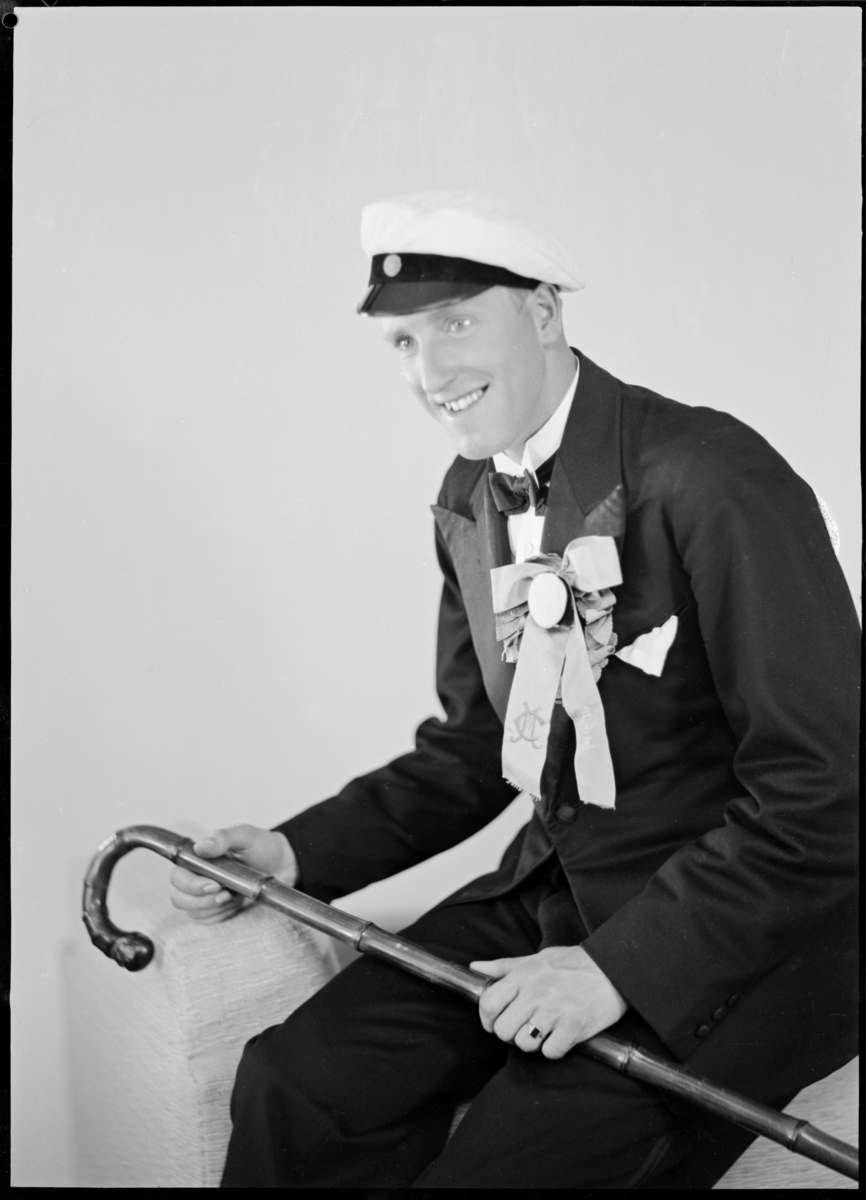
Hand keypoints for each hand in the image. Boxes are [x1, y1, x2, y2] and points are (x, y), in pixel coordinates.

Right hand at [169, 825, 297, 922]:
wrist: (281, 864)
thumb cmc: (262, 847)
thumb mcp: (246, 836)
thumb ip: (223, 838)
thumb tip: (201, 847)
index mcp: (199, 858)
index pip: (178, 876)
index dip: (191, 885)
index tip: (214, 885)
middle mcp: (196, 876)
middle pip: (179, 897)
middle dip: (202, 900)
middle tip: (226, 894)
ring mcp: (204, 894)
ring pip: (192, 911)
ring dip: (214, 907)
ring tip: (234, 895)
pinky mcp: (214, 908)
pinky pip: (206, 920)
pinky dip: (221, 914)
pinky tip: (235, 902)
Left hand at [471, 945, 627, 1059]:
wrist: (614, 968)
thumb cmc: (574, 963)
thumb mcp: (537, 958)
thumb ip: (505, 966)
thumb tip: (476, 967)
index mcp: (523, 975)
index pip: (487, 1004)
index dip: (487, 1019)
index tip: (495, 1022)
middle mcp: (535, 992)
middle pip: (502, 1030)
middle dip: (510, 1034)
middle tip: (523, 1029)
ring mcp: (554, 1010)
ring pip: (524, 1045)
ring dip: (532, 1044)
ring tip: (544, 1032)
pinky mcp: (574, 1026)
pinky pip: (550, 1052)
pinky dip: (554, 1049)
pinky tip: (561, 1036)